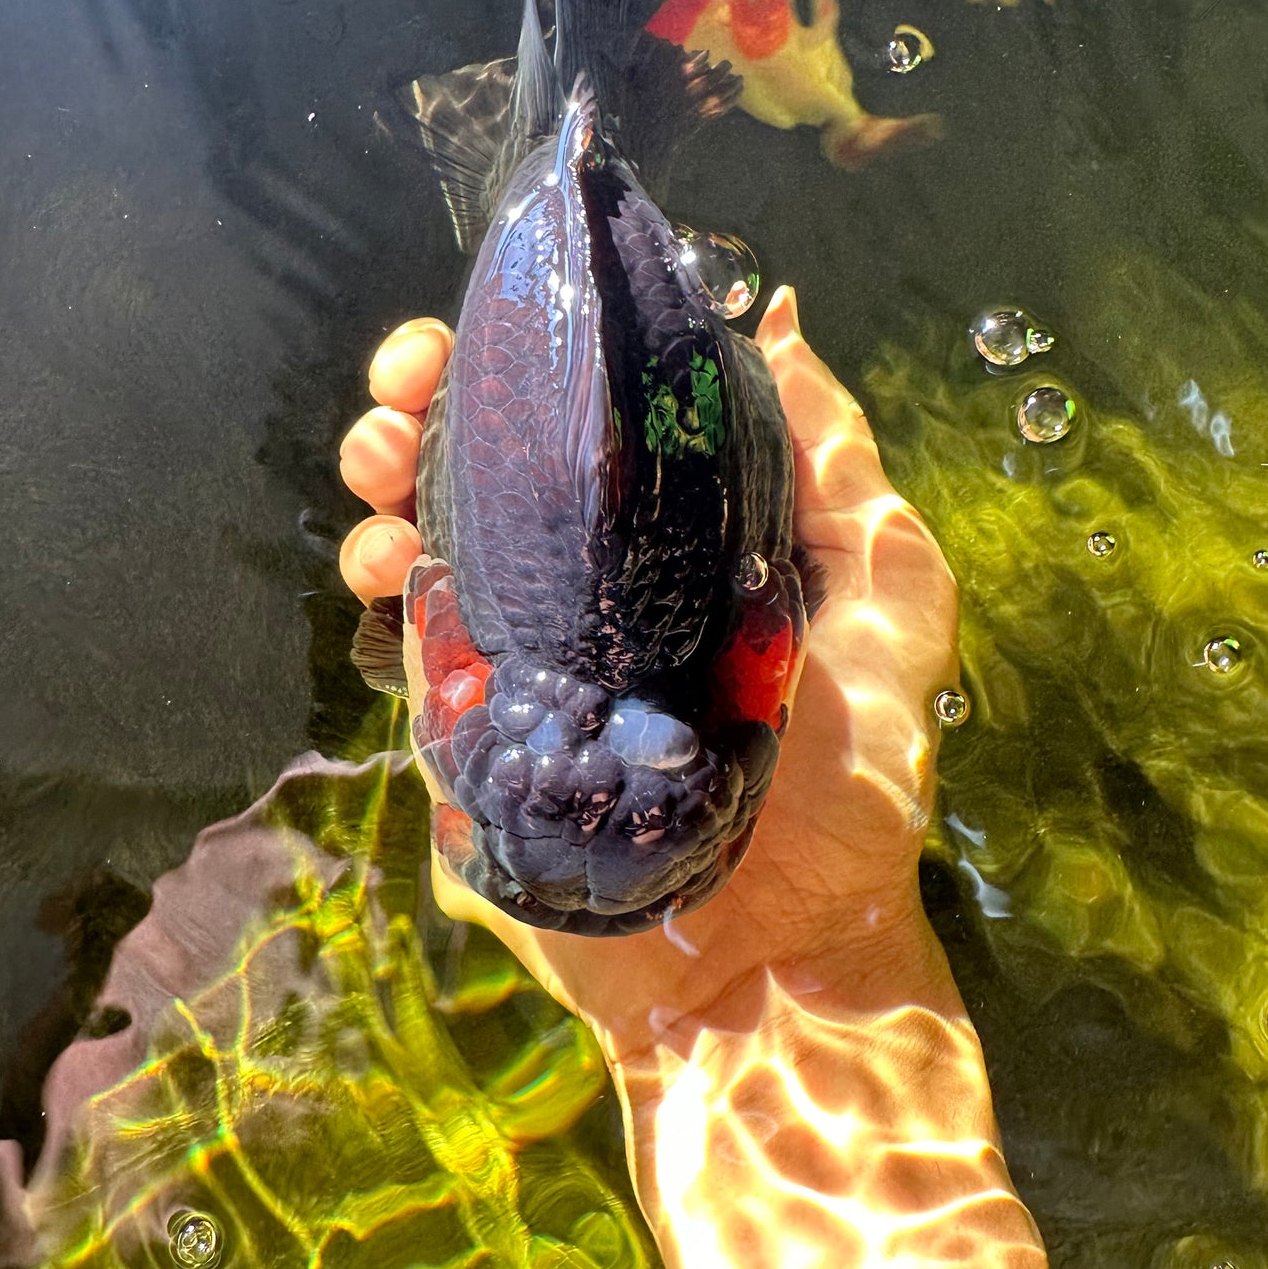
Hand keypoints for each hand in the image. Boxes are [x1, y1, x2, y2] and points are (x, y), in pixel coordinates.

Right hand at [338, 288, 959, 1070]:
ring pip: (423, 535)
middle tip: (407, 383)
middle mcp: (590, 580)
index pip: (588, 420)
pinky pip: (408, 639)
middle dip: (426, 401)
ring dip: (382, 476)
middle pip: (483, 464)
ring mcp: (523, 652)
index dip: (535, 356)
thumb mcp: (886, 596)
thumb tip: (770, 314)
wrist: (790, 954)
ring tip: (383, 462)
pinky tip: (391, 557)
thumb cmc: (860, 778)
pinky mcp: (473, 729)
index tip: (504, 317)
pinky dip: (384, 582)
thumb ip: (831, 462)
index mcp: (676, 534)